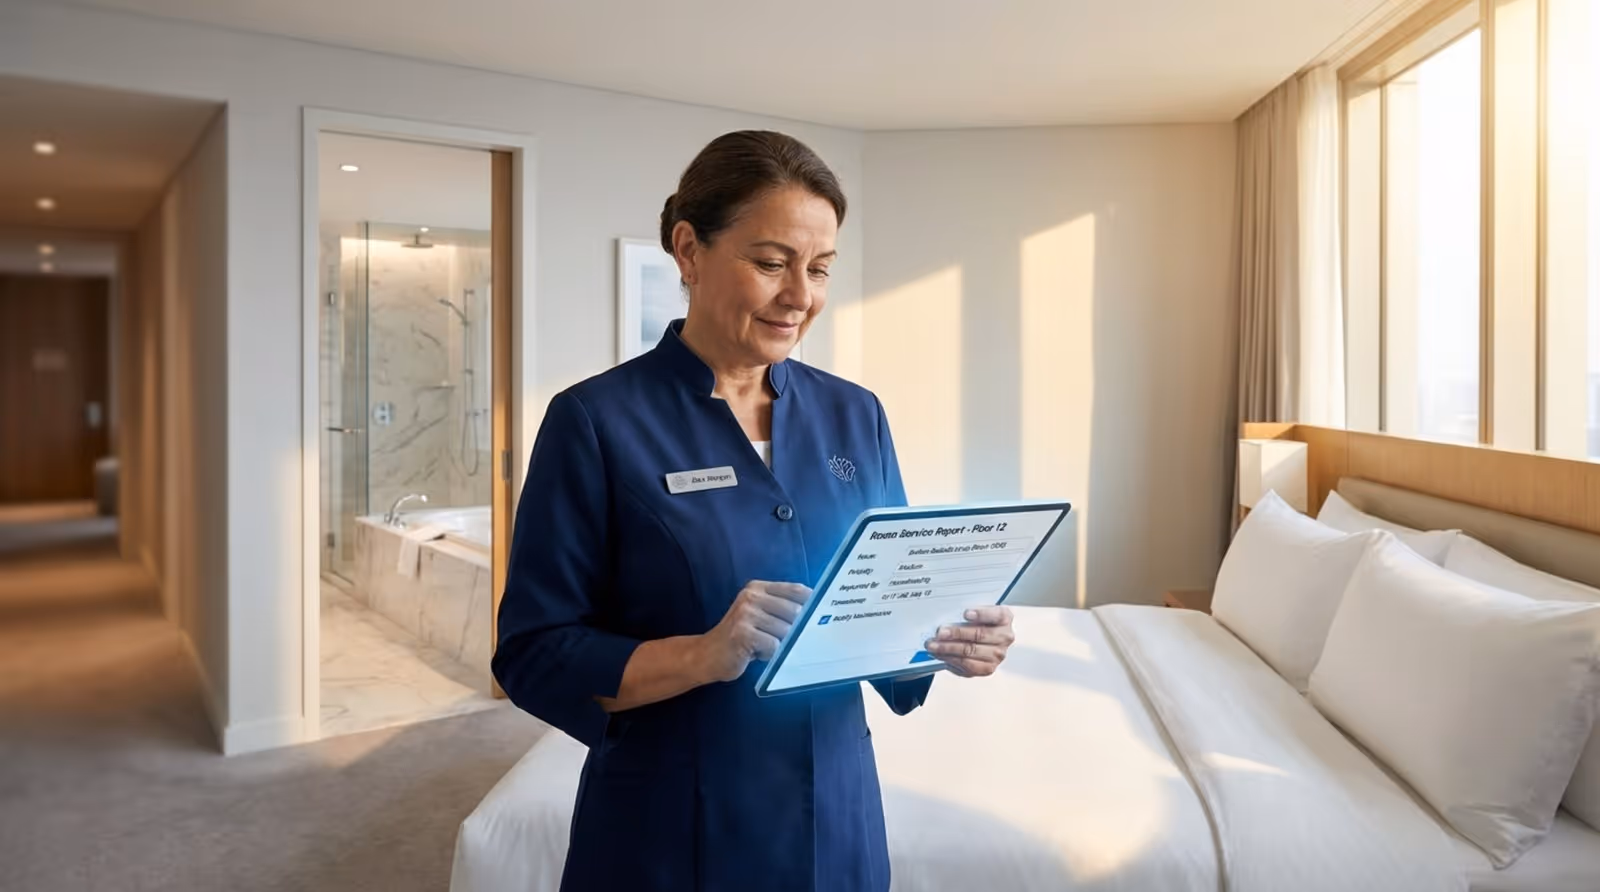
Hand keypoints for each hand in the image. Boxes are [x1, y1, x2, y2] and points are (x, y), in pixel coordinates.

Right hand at [695, 581, 810, 682]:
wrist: (706, 655)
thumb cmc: (741, 638)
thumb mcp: (760, 616)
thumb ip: (782, 610)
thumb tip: (816, 615)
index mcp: (757, 588)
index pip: (795, 590)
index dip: (813, 602)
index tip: (824, 614)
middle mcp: (751, 596)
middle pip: (795, 611)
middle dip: (796, 630)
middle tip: (787, 640)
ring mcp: (746, 613)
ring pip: (785, 630)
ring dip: (780, 645)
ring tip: (763, 646)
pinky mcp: (743, 633)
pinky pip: (773, 645)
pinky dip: (770, 655)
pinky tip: (756, 654)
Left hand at [924, 606, 1014, 677]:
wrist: (982, 637)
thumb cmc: (977, 622)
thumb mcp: (976, 610)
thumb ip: (966, 611)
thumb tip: (946, 615)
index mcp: (1004, 617)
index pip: (996, 615)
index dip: (981, 614)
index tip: (966, 613)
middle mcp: (1004, 636)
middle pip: (980, 634)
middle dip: (957, 633)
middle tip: (940, 632)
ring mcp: (998, 654)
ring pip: (971, 651)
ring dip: (949, 648)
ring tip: (934, 645)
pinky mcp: (988, 668)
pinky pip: (968, 666)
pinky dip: (951, 659)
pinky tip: (940, 655)